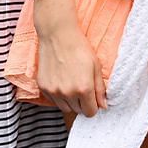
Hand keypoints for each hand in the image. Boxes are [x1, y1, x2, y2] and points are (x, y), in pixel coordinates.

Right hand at [35, 3, 105, 117]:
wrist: (58, 35)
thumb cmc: (79, 48)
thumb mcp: (96, 67)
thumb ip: (100, 89)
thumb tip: (103, 106)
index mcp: (84, 88)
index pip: (90, 112)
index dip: (93, 106)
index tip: (92, 98)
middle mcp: (68, 93)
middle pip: (78, 111)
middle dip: (82, 103)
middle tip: (83, 88)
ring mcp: (54, 91)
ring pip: (65, 108)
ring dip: (70, 102)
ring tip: (72, 85)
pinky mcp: (43, 87)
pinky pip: (53, 100)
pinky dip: (59, 96)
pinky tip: (62, 81)